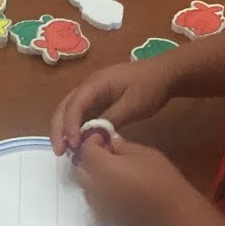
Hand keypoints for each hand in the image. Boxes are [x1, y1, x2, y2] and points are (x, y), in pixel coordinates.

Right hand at [50, 59, 177, 154]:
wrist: (165, 74)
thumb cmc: (150, 86)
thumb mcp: (133, 105)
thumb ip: (112, 119)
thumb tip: (93, 136)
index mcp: (96, 83)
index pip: (74, 103)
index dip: (70, 124)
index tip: (72, 144)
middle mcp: (89, 86)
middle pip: (65, 106)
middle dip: (59, 128)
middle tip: (59, 151)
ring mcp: (93, 93)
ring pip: (70, 110)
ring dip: (64, 129)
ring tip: (64, 150)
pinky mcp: (99, 100)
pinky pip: (82, 114)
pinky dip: (77, 128)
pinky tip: (78, 143)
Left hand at [74, 137, 192, 225]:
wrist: (172, 214)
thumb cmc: (161, 180)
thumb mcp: (145, 154)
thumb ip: (122, 147)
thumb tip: (111, 142)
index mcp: (103, 168)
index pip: (86, 149)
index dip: (92, 140)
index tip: (103, 137)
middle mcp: (94, 187)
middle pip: (80, 169)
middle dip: (88, 159)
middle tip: (105, 153)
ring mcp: (98, 205)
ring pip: (85, 186)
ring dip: (91, 176)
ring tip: (111, 171)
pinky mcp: (104, 217)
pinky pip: (94, 200)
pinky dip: (98, 191)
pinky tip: (116, 189)